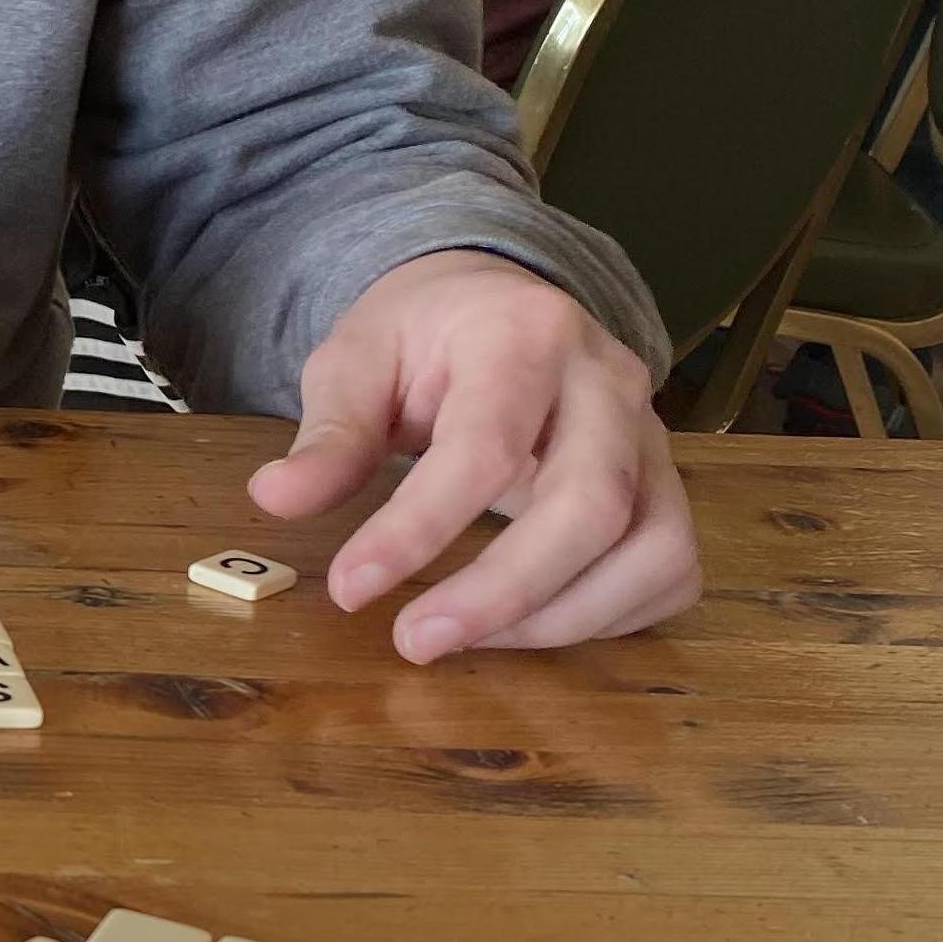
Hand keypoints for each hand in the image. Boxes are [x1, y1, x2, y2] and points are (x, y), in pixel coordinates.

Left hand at [247, 250, 699, 660]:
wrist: (497, 300)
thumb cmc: (422, 334)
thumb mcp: (356, 359)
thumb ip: (329, 433)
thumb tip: (273, 498)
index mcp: (525, 333)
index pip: (482, 449)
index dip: (417, 530)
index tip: (350, 588)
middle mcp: (610, 382)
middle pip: (589, 508)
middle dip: (501, 594)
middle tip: (414, 642)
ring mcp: (654, 438)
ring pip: (651, 551)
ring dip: (558, 619)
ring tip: (461, 637)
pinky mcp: (669, 488)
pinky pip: (668, 573)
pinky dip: (607, 617)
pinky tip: (525, 623)